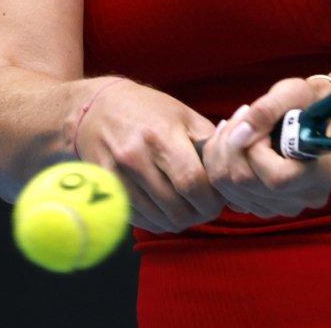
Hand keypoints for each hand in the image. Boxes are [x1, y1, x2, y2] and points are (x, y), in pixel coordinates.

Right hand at [73, 77, 225, 232]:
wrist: (95, 108)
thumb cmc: (148, 111)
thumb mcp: (184, 116)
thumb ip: (210, 143)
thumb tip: (235, 171)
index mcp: (162, 136)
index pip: (193, 182)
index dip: (212, 198)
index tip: (219, 198)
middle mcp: (137, 157)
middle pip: (177, 208)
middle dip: (199, 214)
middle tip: (206, 207)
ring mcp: (118, 176)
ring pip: (160, 220)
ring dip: (180, 220)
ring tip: (187, 206)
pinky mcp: (106, 190)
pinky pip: (140, 221)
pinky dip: (158, 221)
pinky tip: (164, 207)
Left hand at [201, 76, 330, 218]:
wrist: (312, 117)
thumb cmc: (307, 101)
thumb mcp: (292, 92)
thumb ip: (267, 110)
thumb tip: (241, 134)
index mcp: (328, 171)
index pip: (277, 178)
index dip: (254, 150)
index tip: (258, 123)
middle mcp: (310, 197)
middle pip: (248, 184)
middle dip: (232, 146)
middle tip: (241, 118)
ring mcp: (287, 207)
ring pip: (233, 190)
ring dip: (222, 153)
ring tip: (237, 127)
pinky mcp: (267, 208)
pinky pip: (229, 195)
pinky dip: (221, 166)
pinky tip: (233, 144)